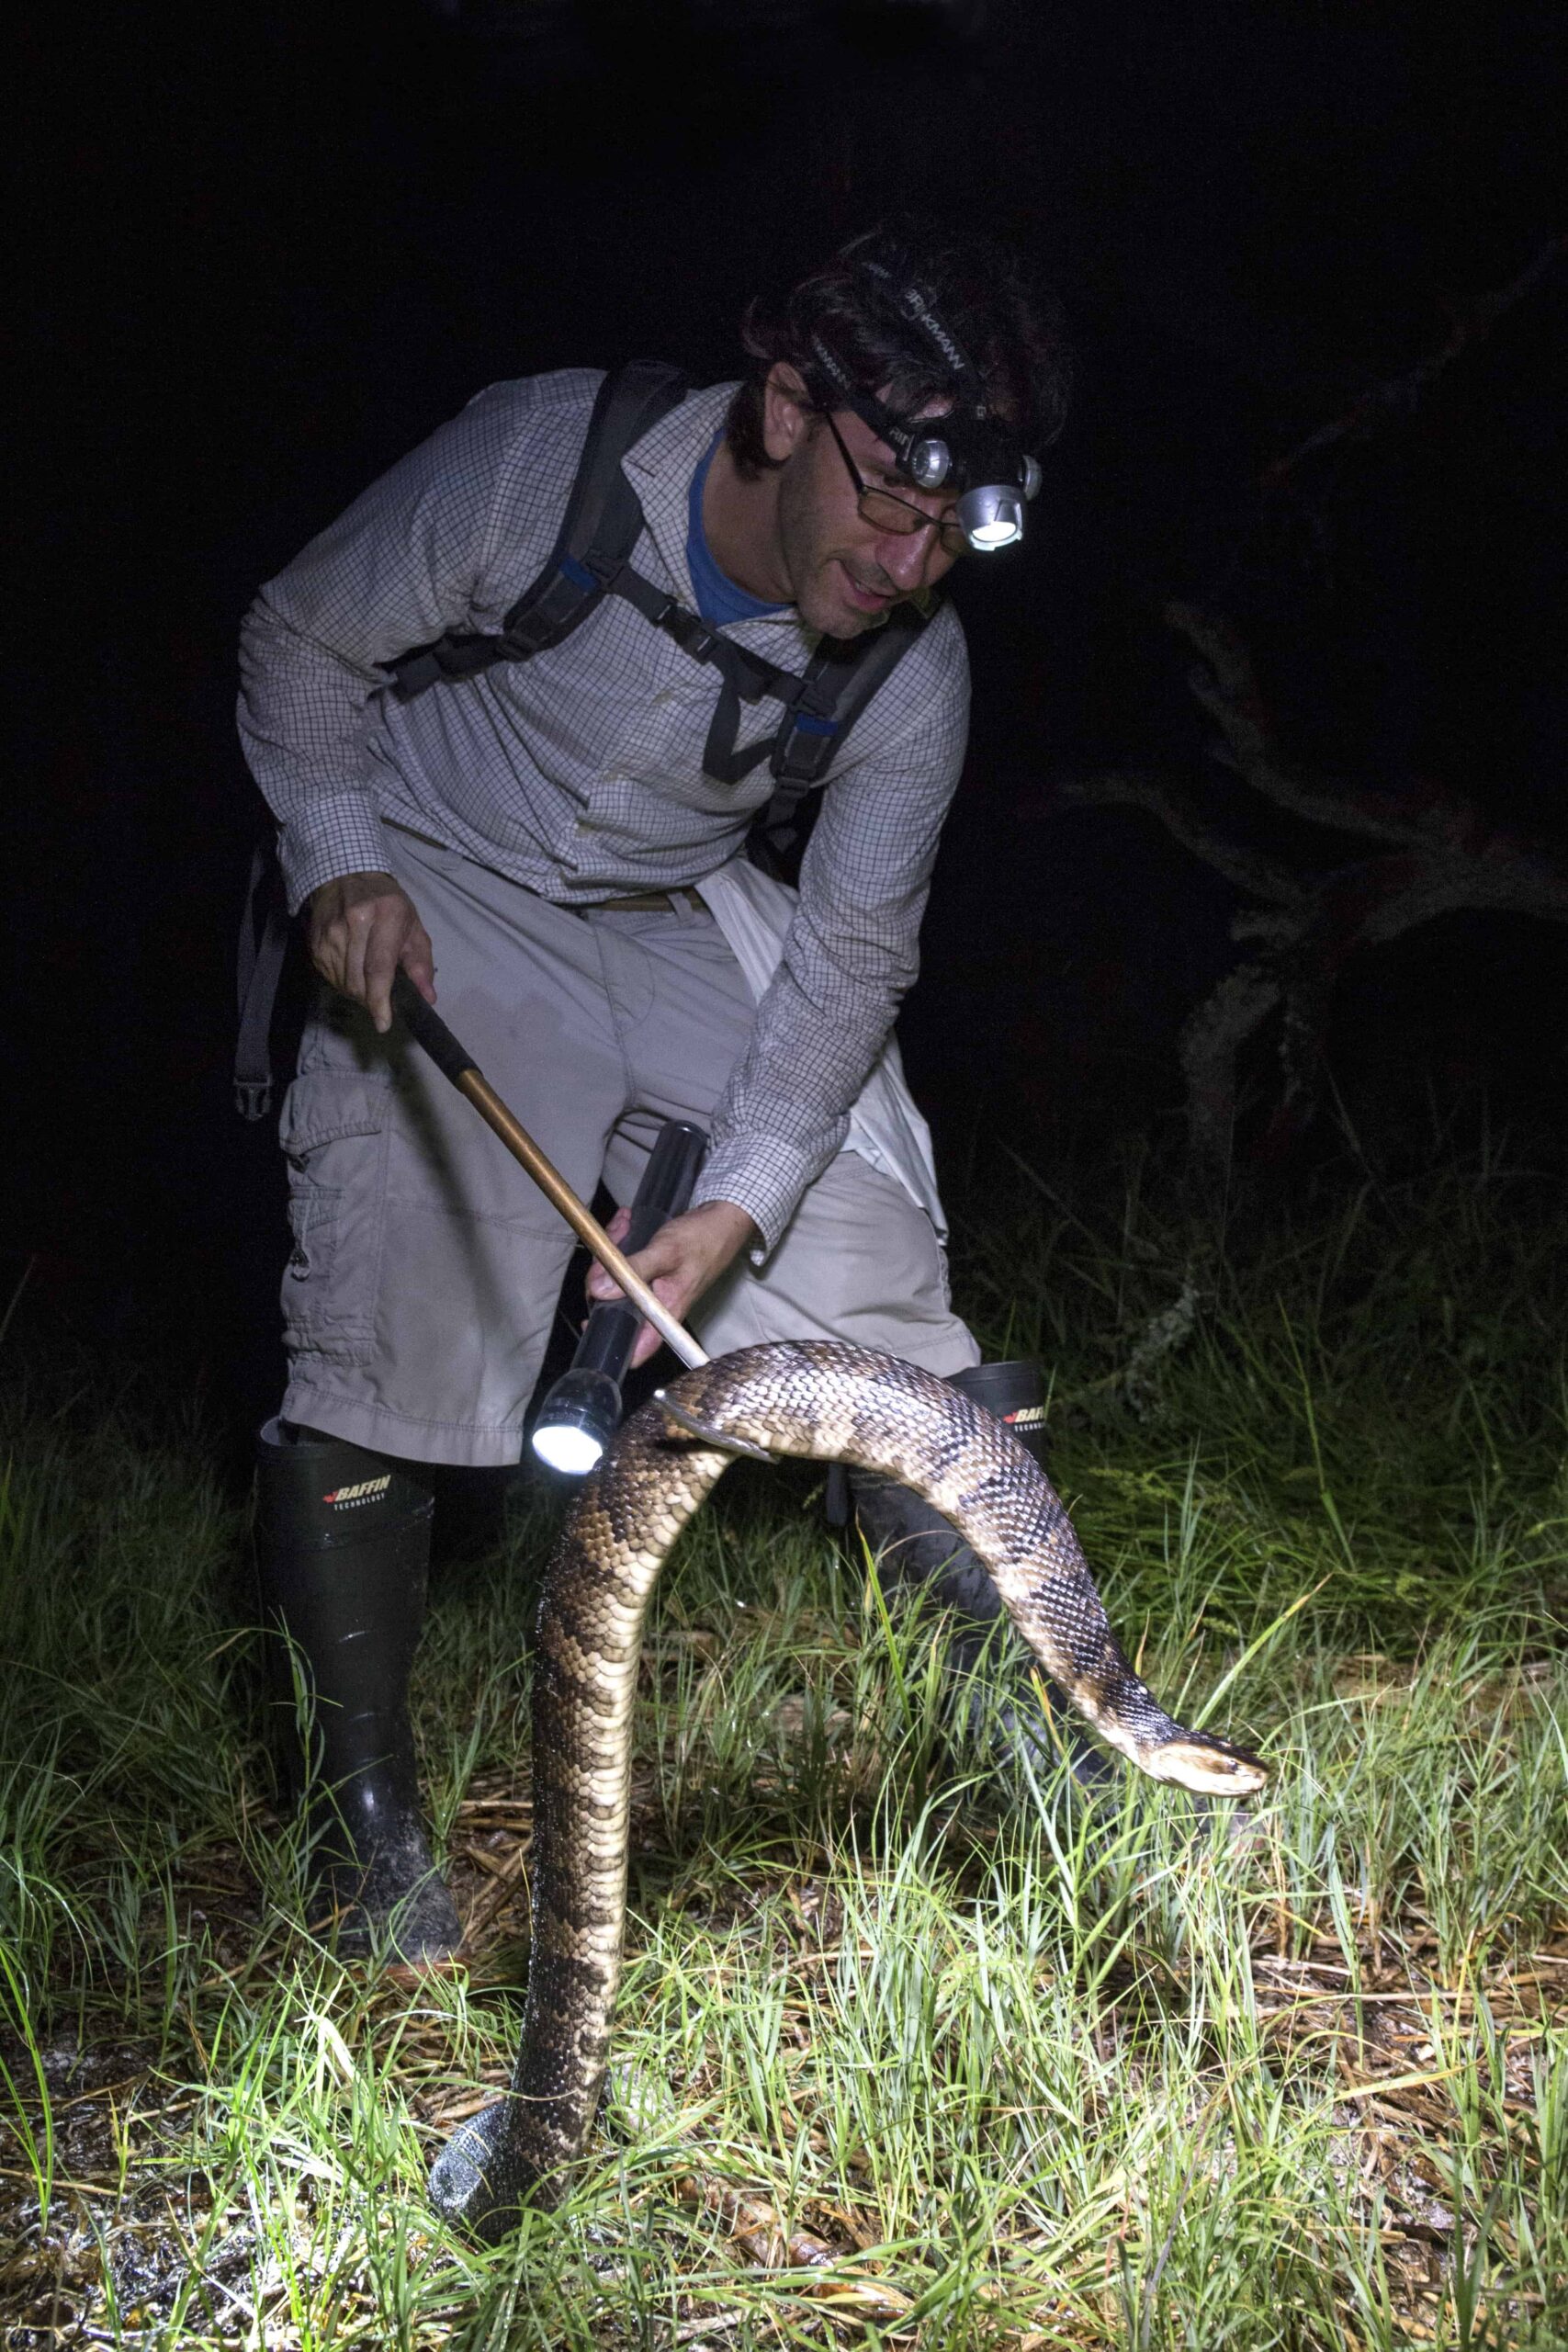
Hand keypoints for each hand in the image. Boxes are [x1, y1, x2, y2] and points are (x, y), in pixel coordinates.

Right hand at [307, 870, 435, 1033]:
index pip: (379, 968)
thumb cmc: (388, 903)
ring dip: (357, 991)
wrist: (345, 874)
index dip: (380, 1000)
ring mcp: (331, 932)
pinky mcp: (315, 940)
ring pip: (343, 982)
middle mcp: (356, 922)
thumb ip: (421, 963)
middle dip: (371, 999)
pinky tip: (351, 968)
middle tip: (381, 996)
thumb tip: (428, 997)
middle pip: (359, 981)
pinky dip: (342, 981)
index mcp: (387, 916)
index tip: (384, 1023)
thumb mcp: (413, 927)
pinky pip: (328, 976)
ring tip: (367, 977)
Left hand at [587, 1198, 758, 1368]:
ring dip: (612, 1252)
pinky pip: (625, 1264)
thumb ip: (634, 1271)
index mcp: (664, 1313)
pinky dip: (621, 1244)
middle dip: (603, 1276)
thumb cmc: (703, 1239)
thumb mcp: (666, 1252)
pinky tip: (627, 1224)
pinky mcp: (650, 1272)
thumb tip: (599, 1290)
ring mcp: (652, 1288)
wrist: (724, 1219)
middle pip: (615, 1306)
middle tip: (607, 1250)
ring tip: (622, 1226)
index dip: (610, 1341)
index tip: (589, 1319)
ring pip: (616, 1281)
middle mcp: (656, 1306)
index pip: (635, 1348)